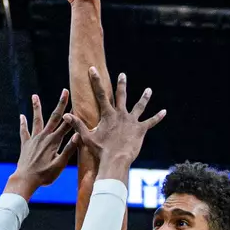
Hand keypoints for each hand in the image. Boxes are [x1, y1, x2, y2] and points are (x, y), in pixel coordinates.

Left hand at [4, 90, 78, 200]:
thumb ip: (69, 150)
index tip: (78, 102)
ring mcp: (34, 139)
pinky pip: (24, 131)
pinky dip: (23, 123)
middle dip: (61, 103)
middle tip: (65, 91)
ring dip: (36, 107)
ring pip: (36, 120)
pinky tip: (22, 116)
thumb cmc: (44, 175)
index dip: (73, 114)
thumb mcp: (60, 165)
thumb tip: (78, 136)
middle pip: (54, 117)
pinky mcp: (26, 144)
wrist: (25, 179)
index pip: (66, 125)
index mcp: (54, 142)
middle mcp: (44, 137)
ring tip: (34, 96)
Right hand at [65, 69, 165, 183]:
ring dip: (144, 98)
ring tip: (148, 90)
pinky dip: (157, 117)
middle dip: (121, 84)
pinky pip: (150, 122)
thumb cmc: (100, 150)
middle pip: (122, 96)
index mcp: (108, 114)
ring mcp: (132, 121)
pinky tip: (164, 112)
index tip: (92, 69)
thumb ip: (77, 124)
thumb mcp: (86, 137)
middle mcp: (121, 114)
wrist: (116, 160)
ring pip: (139, 106)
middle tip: (122, 74)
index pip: (100, 94)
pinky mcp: (140, 130)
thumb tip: (65, 114)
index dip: (95, 80)